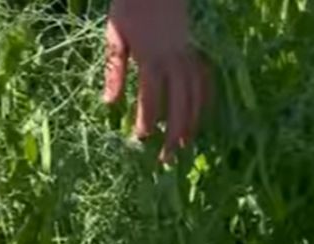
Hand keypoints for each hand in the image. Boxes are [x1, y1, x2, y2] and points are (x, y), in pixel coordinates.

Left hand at [103, 0, 208, 160]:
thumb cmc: (131, 7)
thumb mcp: (115, 36)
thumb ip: (114, 71)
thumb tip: (109, 102)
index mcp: (151, 58)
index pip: (152, 98)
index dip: (148, 120)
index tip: (141, 137)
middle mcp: (174, 61)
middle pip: (179, 104)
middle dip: (174, 133)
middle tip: (166, 158)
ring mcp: (188, 56)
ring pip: (195, 96)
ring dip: (191, 123)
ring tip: (184, 145)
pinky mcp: (194, 51)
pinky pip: (204, 80)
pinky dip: (204, 99)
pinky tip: (200, 116)